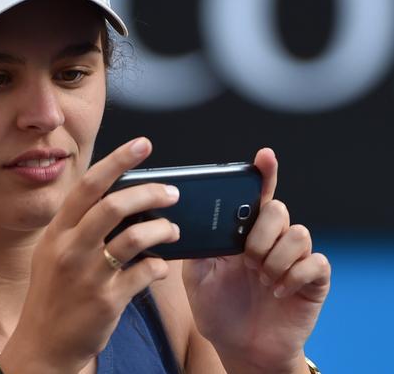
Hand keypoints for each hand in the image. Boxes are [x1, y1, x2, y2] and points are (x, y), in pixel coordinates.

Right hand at [0, 138, 180, 373]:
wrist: (44, 344)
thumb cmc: (52, 295)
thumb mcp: (53, 253)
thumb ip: (77, 227)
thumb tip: (118, 201)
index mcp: (57, 232)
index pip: (88, 186)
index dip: (117, 161)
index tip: (142, 145)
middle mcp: (69, 249)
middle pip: (114, 205)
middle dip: (150, 192)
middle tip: (172, 192)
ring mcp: (87, 275)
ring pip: (135, 237)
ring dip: (163, 229)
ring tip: (173, 230)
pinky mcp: (107, 300)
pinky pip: (144, 273)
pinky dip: (159, 266)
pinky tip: (161, 267)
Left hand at [182, 148, 330, 373]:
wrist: (241, 347)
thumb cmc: (218, 308)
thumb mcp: (196, 275)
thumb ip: (198, 244)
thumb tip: (189, 218)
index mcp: (244, 233)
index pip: (257, 195)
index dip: (264, 173)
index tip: (264, 156)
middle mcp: (272, 239)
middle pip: (278, 209)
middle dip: (260, 234)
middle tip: (246, 260)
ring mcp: (294, 258)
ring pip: (298, 232)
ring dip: (274, 258)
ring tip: (261, 278)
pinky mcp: (313, 279)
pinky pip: (314, 262)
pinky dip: (293, 277)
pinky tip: (277, 291)